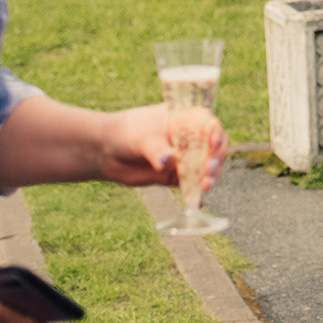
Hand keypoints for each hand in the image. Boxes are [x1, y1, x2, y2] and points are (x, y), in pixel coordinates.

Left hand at [97, 103, 227, 193]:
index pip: (208, 124)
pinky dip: (196, 194)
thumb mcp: (142, 138)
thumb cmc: (127, 133)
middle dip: (215, 160)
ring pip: (205, 168)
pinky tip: (199, 202)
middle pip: (213, 149)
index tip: (214, 143)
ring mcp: (185, 158)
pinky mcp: (176, 176)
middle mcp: (190, 139)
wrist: (107, 151)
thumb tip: (169, 160)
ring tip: (205, 187)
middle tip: (208, 170)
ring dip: (209, 178)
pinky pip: (191, 185)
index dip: (216, 132)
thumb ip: (156, 149)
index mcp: (186, 120)